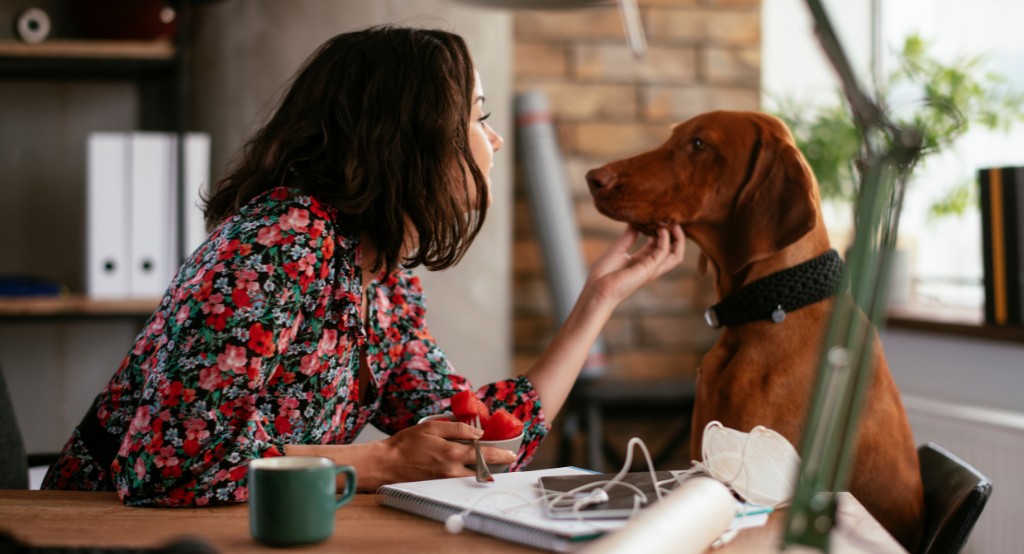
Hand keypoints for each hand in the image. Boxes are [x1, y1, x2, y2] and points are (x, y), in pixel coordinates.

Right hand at [377, 420, 515, 483]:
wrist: (387, 464)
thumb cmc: (406, 444)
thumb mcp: (431, 427)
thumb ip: (456, 428)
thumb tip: (477, 432)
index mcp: (451, 453)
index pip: (483, 454)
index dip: (500, 454)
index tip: (510, 454)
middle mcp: (451, 470)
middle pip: (482, 471)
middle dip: (495, 466)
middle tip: (504, 460)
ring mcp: (445, 481)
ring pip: (472, 479)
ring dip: (483, 472)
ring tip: (489, 464)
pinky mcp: (439, 486)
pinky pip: (459, 482)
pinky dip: (468, 475)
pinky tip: (469, 469)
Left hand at [585, 224, 685, 304]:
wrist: (597, 288)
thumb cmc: (603, 274)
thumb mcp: (617, 249)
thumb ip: (629, 236)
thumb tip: (635, 221)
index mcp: (641, 262)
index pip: (658, 246)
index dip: (661, 232)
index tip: (658, 218)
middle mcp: (649, 266)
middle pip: (672, 252)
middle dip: (676, 236)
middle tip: (672, 220)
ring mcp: (651, 269)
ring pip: (675, 255)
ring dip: (677, 238)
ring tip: (673, 223)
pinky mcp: (650, 269)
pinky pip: (664, 252)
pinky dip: (665, 239)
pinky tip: (660, 229)